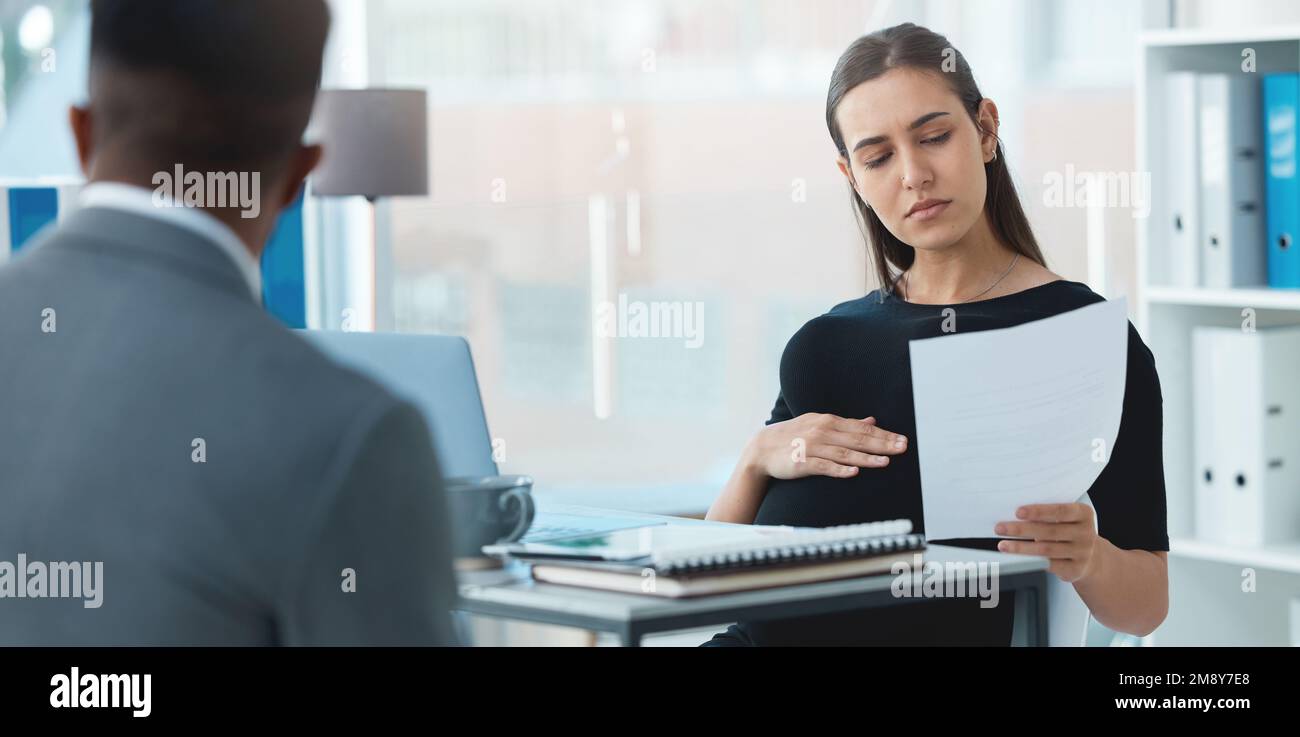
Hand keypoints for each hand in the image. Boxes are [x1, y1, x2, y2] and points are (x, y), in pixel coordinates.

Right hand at [744, 412, 907, 480]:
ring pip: (844, 453)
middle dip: (882, 444)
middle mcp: (822, 431)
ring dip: (866, 457)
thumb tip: (871, 420)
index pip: (861, 428)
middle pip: (857, 439)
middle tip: (902, 448)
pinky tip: (854, 472)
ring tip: (885, 462)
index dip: (883, 434)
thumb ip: (846, 424)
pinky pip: (824, 466)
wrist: (762, 448)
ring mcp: (812, 447)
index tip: (902, 440)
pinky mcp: (802, 462)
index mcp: (828, 421)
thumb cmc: (794, 436)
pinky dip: (839, 469)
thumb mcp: (819, 424)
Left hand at [995, 503, 1099, 582]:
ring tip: (1003, 545)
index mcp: (1084, 513)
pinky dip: (1031, 561)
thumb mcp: (1065, 518)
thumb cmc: (1068, 531)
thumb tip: (1015, 515)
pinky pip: (1049, 565)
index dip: (1038, 511)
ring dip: (1021, 548)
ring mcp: (1082, 553)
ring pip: (1046, 550)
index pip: (1060, 510)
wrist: (1090, 557)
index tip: (1018, 512)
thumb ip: (1047, 515)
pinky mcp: (1075, 569)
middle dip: (1021, 529)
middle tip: (1000, 528)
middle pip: (1049, 531)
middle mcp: (1086, 533)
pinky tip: (1017, 558)